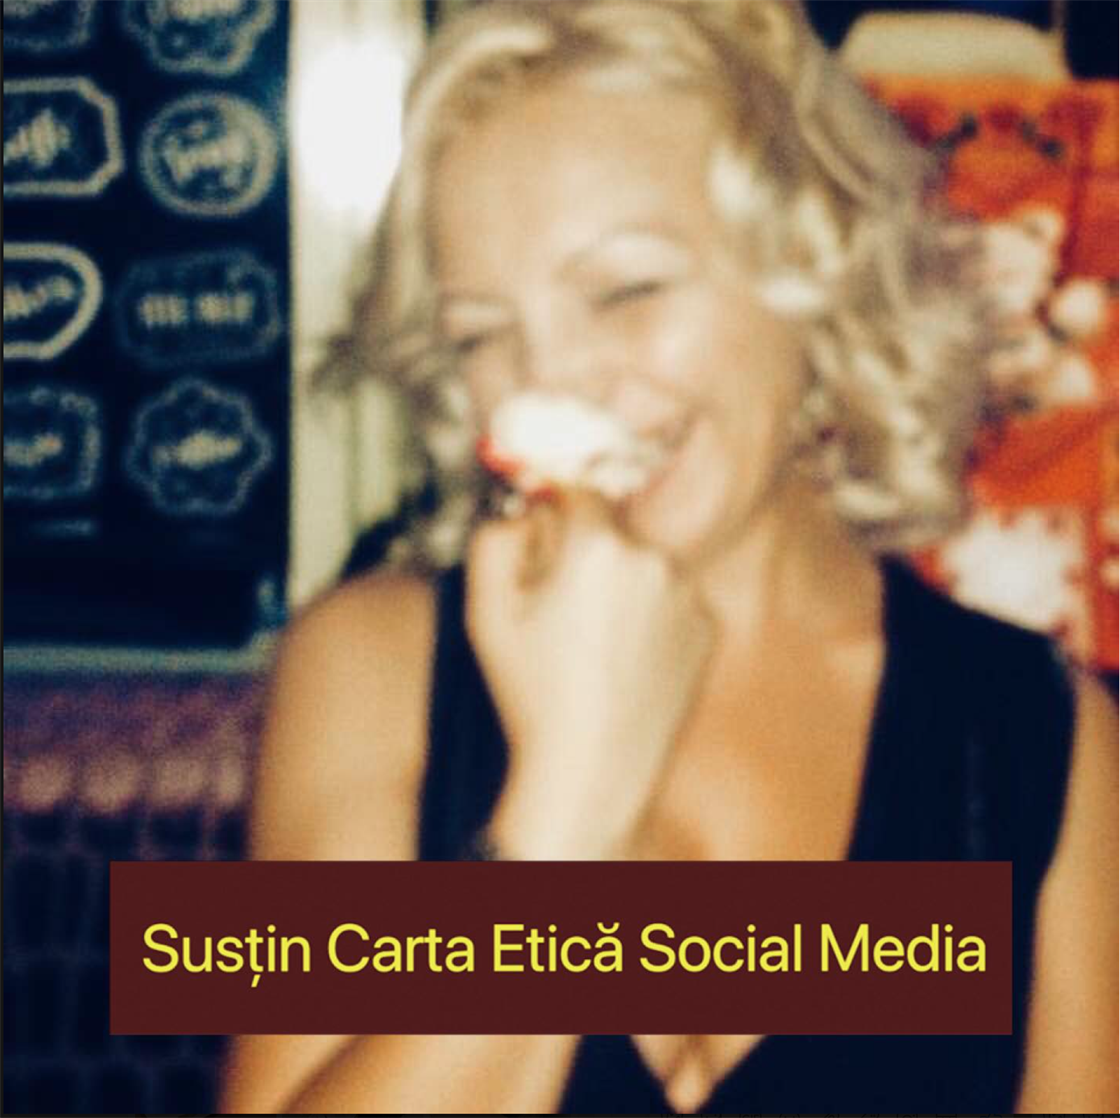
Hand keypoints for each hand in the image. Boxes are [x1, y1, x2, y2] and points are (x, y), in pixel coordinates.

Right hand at [465, 491, 715, 857]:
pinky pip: (671, 603)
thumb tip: (525, 508)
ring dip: (619, 586)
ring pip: (642, 567)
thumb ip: (497, 536)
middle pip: (610, 532)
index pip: (575, 493)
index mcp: (598, 545)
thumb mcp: (486, 610)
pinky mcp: (708, 629)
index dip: (553, 519)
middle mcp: (654, 559)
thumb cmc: (532, 693)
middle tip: (558, 613)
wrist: (591, 773)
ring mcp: (688, 595)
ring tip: (591, 648)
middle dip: (584, 556)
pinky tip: (622, 663)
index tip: (543, 549)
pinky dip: (650, 619)